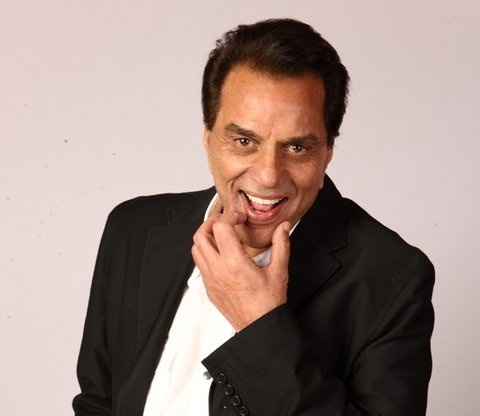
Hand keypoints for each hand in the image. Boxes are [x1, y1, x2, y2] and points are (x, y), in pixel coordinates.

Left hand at [191, 211, 290, 331]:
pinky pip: (200, 265)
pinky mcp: (209, 288)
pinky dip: (206, 253)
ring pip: (196, 250)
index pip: (220, 228)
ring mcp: (210, 280)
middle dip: (211, 222)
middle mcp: (218, 270)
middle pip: (200, 235)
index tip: (240, 218)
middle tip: (225, 221)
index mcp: (234, 263)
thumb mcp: (279, 271)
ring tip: (220, 235)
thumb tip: (283, 228)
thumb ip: (281, 245)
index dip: (230, 216)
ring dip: (205, 238)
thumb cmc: (268, 304)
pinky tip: (221, 254)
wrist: (259, 327)